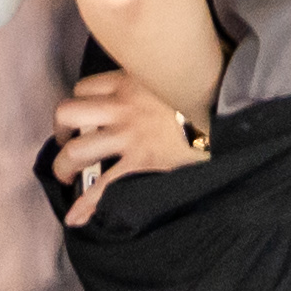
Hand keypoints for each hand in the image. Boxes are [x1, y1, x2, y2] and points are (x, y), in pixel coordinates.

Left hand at [47, 68, 212, 214]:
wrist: (229, 110)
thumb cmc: (207, 90)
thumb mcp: (174, 72)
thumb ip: (157, 76)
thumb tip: (159, 77)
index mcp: (130, 82)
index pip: (85, 87)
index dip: (78, 102)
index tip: (81, 115)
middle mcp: (122, 108)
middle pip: (68, 113)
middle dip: (60, 131)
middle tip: (65, 143)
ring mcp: (129, 137)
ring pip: (77, 150)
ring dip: (64, 166)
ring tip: (66, 176)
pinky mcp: (141, 163)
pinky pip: (104, 186)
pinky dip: (85, 204)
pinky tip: (75, 218)